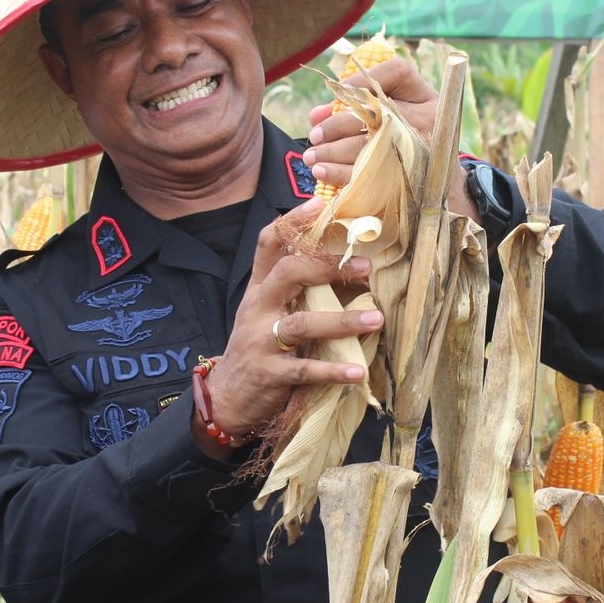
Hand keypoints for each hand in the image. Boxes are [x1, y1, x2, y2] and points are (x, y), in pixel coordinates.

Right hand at [202, 200, 383, 443]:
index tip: (320, 204)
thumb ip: (293, 288)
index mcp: (259, 289)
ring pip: (301, 323)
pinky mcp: (270, 373)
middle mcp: (258, 309)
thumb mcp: (266, 311)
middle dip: (328, 266)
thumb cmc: (257, 348)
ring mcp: (262, 341)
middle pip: (288, 274)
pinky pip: (305, 369)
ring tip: (376, 319)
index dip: (292, 222)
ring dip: (341, 321)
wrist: (227, 398)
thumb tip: (341, 260)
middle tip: (366, 267)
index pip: (268, 244)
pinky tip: (358, 371)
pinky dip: (333, 370)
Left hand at [305, 57, 477, 220]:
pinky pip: (371, 175)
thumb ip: (357, 108)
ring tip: (312, 157)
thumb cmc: (408, 139)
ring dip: (333, 152)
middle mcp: (428, 120)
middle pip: (378, 114)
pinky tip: (323, 172)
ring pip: (371, 146)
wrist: (441, 182)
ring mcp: (423, 150)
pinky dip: (341, 174)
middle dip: (337, 126)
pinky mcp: (412, 176)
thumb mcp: (396, 115)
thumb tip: (316, 115)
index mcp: (426, 97)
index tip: (338, 92)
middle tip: (314, 136)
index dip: (363, 79)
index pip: (397, 72)